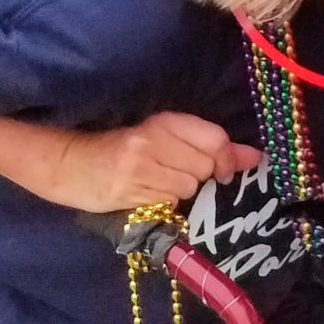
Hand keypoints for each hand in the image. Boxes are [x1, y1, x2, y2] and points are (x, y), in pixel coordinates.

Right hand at [48, 113, 264, 212]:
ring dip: (181, 189)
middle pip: (205, 166)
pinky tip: (147, 192)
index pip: (215, 139)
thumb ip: (207, 144)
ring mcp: (142, 168)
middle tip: (175, 171)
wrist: (69, 163)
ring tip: (157, 180)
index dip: (227, 158)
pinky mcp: (132, 193)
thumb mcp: (160, 135)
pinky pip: (169, 203)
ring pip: (189, 187)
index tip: (224, 169)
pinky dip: (165, 202)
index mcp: (163, 121)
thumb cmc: (118, 147)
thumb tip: (254, 157)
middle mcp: (154, 141)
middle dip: (200, 174)